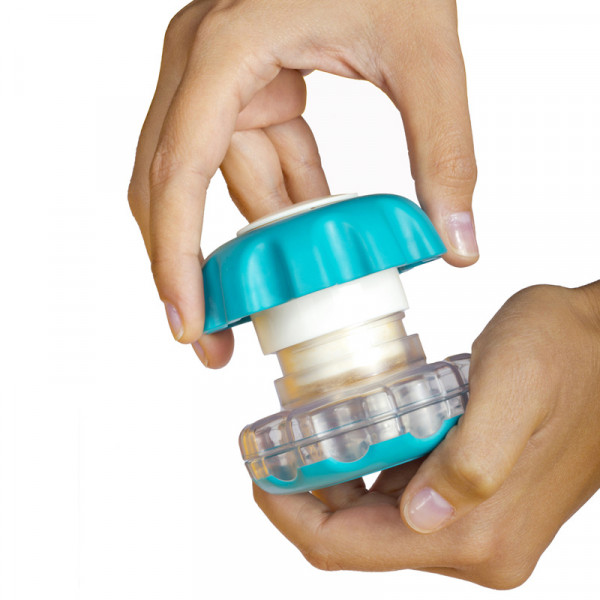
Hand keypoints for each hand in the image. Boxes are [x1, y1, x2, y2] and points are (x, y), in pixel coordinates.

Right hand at [128, 0, 478, 366]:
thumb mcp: (424, 53)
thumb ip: (445, 150)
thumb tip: (458, 243)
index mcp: (227, 49)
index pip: (179, 172)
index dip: (174, 255)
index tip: (187, 319)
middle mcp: (204, 65)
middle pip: (172, 188)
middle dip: (192, 268)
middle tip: (214, 340)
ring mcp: (222, 76)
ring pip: (218, 182)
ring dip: (248, 243)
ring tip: (268, 304)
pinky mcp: (248, 85)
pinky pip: (254, 161)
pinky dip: (279, 204)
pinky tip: (304, 242)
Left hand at [254, 283, 599, 588]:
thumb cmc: (567, 352)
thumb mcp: (515, 387)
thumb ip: (473, 459)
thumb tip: (421, 514)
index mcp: (477, 533)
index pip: (351, 549)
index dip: (292, 517)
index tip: (258, 474)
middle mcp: (477, 545)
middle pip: (358, 541)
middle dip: (306, 499)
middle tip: (273, 449)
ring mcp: (477, 526)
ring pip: (377, 521)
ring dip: (336, 483)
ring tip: (306, 437)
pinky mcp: (477, 502)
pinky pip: (402, 499)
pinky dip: (369, 472)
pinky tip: (357, 433)